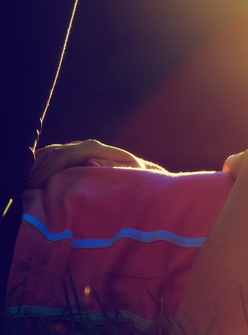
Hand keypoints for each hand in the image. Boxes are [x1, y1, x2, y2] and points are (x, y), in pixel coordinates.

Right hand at [27, 139, 148, 188]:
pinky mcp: (70, 158)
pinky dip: (37, 168)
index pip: (67, 153)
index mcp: (96, 148)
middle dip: (37, 169)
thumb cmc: (136, 177)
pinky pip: (48, 159)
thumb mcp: (131, 174)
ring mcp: (75, 150)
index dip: (50, 168)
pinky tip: (29, 181)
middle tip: (25, 188)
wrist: (137, 173)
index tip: (37, 184)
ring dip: (34, 168)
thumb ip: (113, 168)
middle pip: (53, 152)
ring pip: (47, 154)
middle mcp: (82, 146)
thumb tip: (91, 163)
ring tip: (23, 186)